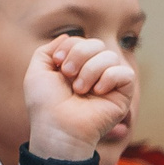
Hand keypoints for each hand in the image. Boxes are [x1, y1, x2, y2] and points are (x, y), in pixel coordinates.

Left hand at [23, 34, 136, 162]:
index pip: (82, 40)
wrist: (57, 128)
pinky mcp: (123, 95)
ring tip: (80, 90)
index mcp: (77, 66)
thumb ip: (48, 49)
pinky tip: (98, 92)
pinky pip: (125, 73)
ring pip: (111, 56)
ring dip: (91, 70)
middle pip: (97, 43)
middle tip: (68, 75)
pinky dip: (109, 78)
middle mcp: (94, 72)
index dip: (69, 47)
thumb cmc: (45, 105)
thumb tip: (68, 36)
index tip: (57, 64)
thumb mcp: (38, 72)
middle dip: (79, 55)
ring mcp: (110, 83)